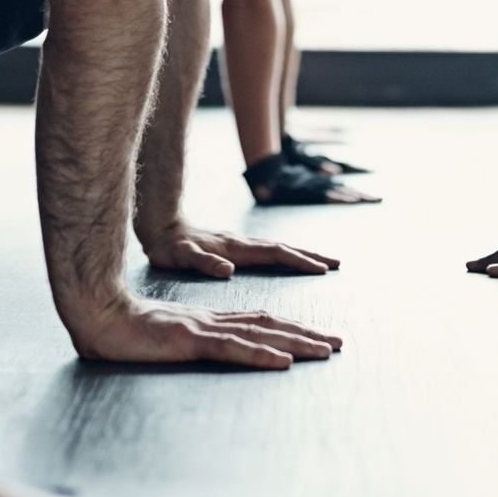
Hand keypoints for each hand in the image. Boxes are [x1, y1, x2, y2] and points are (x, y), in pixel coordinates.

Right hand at [64, 293, 341, 369]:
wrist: (97, 315)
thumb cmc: (126, 330)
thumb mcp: (168, 337)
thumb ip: (192, 341)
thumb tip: (214, 350)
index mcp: (210, 320)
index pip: (261, 322)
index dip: (292, 328)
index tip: (319, 337)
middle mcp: (213, 320)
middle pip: (270, 324)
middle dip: (307, 334)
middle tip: (339, 343)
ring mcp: (203, 328)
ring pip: (260, 334)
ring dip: (296, 343)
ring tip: (325, 351)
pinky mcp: (190, 340)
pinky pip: (232, 349)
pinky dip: (261, 355)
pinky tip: (282, 362)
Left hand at [139, 221, 340, 276]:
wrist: (160, 226)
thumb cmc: (169, 247)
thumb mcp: (182, 257)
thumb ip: (204, 263)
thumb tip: (229, 270)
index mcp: (235, 248)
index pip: (275, 253)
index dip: (299, 261)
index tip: (321, 269)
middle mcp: (242, 244)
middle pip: (284, 248)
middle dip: (311, 256)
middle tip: (337, 264)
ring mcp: (240, 243)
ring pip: (278, 248)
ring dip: (302, 254)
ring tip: (322, 262)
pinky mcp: (235, 246)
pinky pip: (268, 251)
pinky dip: (286, 255)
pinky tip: (290, 260)